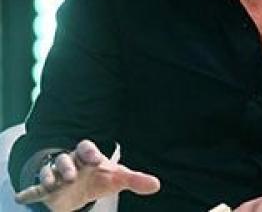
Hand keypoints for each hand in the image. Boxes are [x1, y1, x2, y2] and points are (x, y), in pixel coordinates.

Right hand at [14, 139, 160, 211]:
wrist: (78, 186)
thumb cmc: (98, 177)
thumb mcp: (116, 179)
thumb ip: (135, 180)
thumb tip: (157, 184)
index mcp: (88, 156)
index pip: (87, 147)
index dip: (90, 152)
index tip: (96, 160)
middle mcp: (71, 162)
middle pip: (66, 157)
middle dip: (68, 163)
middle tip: (72, 173)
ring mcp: (56, 175)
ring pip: (50, 170)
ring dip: (51, 176)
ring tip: (54, 184)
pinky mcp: (44, 190)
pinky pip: (35, 188)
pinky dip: (29, 191)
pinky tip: (22, 195)